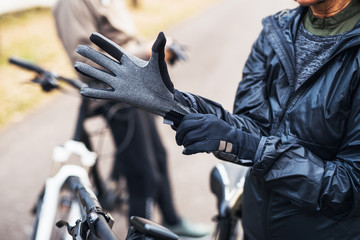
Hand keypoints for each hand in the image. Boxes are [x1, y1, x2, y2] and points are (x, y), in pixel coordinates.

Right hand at [74, 32, 192, 119]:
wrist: (165, 100)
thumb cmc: (163, 81)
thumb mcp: (158, 64)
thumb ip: (158, 49)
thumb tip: (162, 34)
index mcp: (131, 63)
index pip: (114, 50)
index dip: (104, 43)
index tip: (92, 35)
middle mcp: (123, 72)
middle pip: (104, 62)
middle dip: (91, 55)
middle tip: (78, 48)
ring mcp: (121, 84)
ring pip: (101, 76)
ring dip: (89, 71)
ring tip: (76, 65)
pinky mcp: (121, 96)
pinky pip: (105, 94)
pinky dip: (94, 93)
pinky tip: (83, 91)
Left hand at [176, 113, 259, 162]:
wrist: (235, 139)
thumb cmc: (220, 132)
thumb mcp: (211, 122)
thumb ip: (198, 123)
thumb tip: (181, 128)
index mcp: (206, 117)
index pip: (187, 118)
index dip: (180, 127)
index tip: (179, 133)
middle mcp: (207, 123)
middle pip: (185, 127)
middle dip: (179, 135)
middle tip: (179, 141)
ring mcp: (209, 133)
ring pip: (189, 137)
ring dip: (184, 144)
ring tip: (185, 147)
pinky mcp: (211, 143)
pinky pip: (195, 146)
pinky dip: (188, 150)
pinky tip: (186, 152)